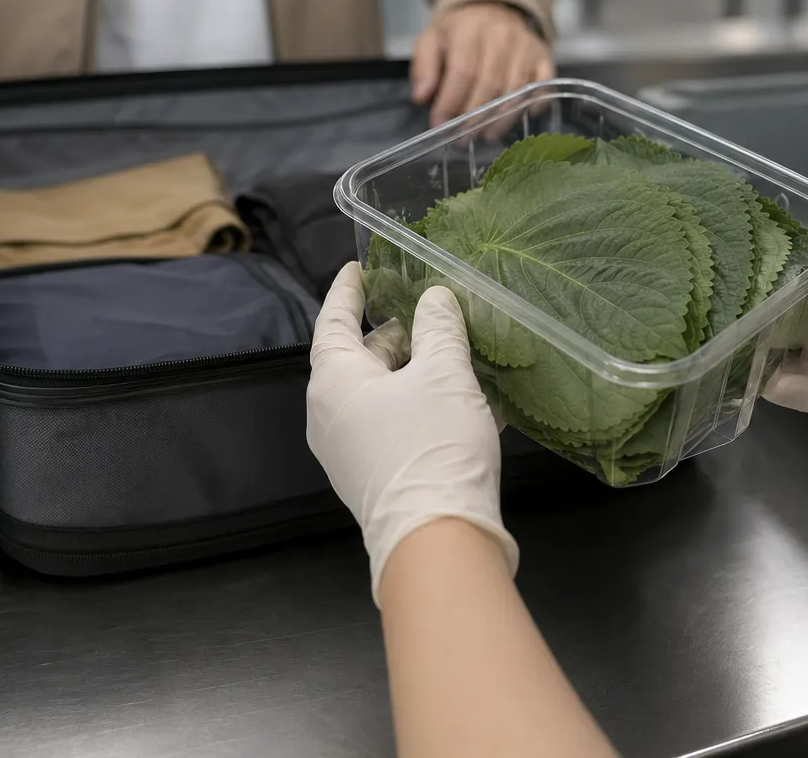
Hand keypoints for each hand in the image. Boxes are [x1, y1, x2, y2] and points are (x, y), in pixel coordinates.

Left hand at [307, 263, 517, 602]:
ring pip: (387, 396)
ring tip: (462, 354)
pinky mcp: (380, 478)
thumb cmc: (432, 444)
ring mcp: (353, 452)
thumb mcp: (445, 374)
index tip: (359, 268)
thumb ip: (440, 328)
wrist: (438, 540)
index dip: (348, 291)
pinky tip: (476, 404)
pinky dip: (429, 409)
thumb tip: (435, 300)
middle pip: (363, 360)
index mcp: (334, 381)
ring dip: (422, 374)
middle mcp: (332, 415)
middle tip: (434, 313)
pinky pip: (401, 429)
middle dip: (400, 335)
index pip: (334, 321)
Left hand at [411, 3, 553, 126]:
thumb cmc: (459, 33)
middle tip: (463, 138)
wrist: (494, 8)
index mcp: (469, 29)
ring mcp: (526, 46)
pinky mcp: (543, 56)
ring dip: (502, 118)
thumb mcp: (431, 40)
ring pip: (517, 89)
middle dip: (475, 116)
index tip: (439, 124)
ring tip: (486, 135)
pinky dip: (535, 103)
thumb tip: (421, 97)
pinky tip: (523, 118)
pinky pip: (544, 84)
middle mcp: (502, 35)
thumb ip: (424, 68)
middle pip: (491, 83)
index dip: (451, 101)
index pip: (462, 70)